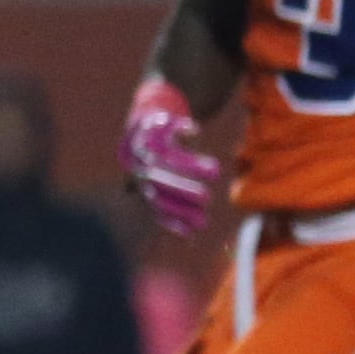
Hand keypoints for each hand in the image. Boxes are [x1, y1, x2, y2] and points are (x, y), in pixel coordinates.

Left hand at [121, 77, 220, 236]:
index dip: (173, 216)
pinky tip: (195, 132)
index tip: (196, 226)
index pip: (154, 203)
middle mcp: (139, 164)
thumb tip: (194, 236)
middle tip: (206, 199)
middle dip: (181, 192)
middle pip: (157, 181)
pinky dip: (181, 128)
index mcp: (141, 182)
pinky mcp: (154, 121)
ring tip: (215, 171)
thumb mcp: (165, 182)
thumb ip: (177, 205)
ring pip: (165, 155)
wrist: (149, 117)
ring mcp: (145, 142)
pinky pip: (166, 125)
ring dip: (189, 164)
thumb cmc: (164, 158)